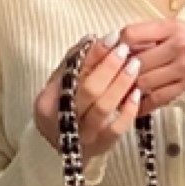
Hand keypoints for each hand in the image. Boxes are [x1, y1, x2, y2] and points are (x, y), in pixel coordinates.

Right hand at [33, 38, 143, 160]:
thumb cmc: (62, 109)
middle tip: (124, 49)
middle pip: (88, 90)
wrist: (60, 147)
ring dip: (121, 84)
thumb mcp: (59, 84)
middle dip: (109, 67)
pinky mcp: (101, 146)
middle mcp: (63, 121)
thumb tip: (92, 39)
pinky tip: (137, 93)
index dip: (93, 54)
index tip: (110, 38)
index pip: (71, 74)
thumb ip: (74, 62)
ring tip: (134, 65)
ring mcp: (83, 136)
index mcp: (47, 103)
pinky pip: (117, 129)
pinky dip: (128, 110)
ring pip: (103, 108)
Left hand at [115, 17, 184, 108]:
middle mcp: (181, 47)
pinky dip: (140, 102)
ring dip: (128, 87)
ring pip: (144, 82)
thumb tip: (105, 48)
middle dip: (121, 69)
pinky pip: (155, 99)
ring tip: (117, 88)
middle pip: (137, 62)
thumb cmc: (167, 37)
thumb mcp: (153, 29)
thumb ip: (132, 37)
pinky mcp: (184, 86)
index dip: (115, 44)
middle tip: (108, 75)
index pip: (131, 35)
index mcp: (171, 27)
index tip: (108, 50)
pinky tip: (130, 101)